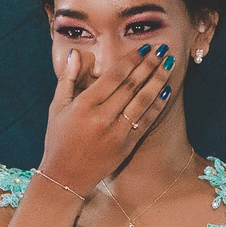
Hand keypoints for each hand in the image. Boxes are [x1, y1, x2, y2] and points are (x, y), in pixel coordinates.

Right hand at [38, 46, 174, 196]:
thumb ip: (68, 79)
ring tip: (169, 65)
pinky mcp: (126, 146)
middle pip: (132, 85)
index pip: (114, 76)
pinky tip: (166, 91)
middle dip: (149, 65)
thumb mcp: (56, 107)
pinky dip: (157, 105)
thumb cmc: (58, 140)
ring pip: (142, 101)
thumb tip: (77, 54)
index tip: (144, 48)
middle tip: (162, 50)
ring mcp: (116, 133)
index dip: (131, 60)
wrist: (65, 178)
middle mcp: (102, 118)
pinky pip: (146, 121)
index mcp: (84, 105)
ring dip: (158, 80)